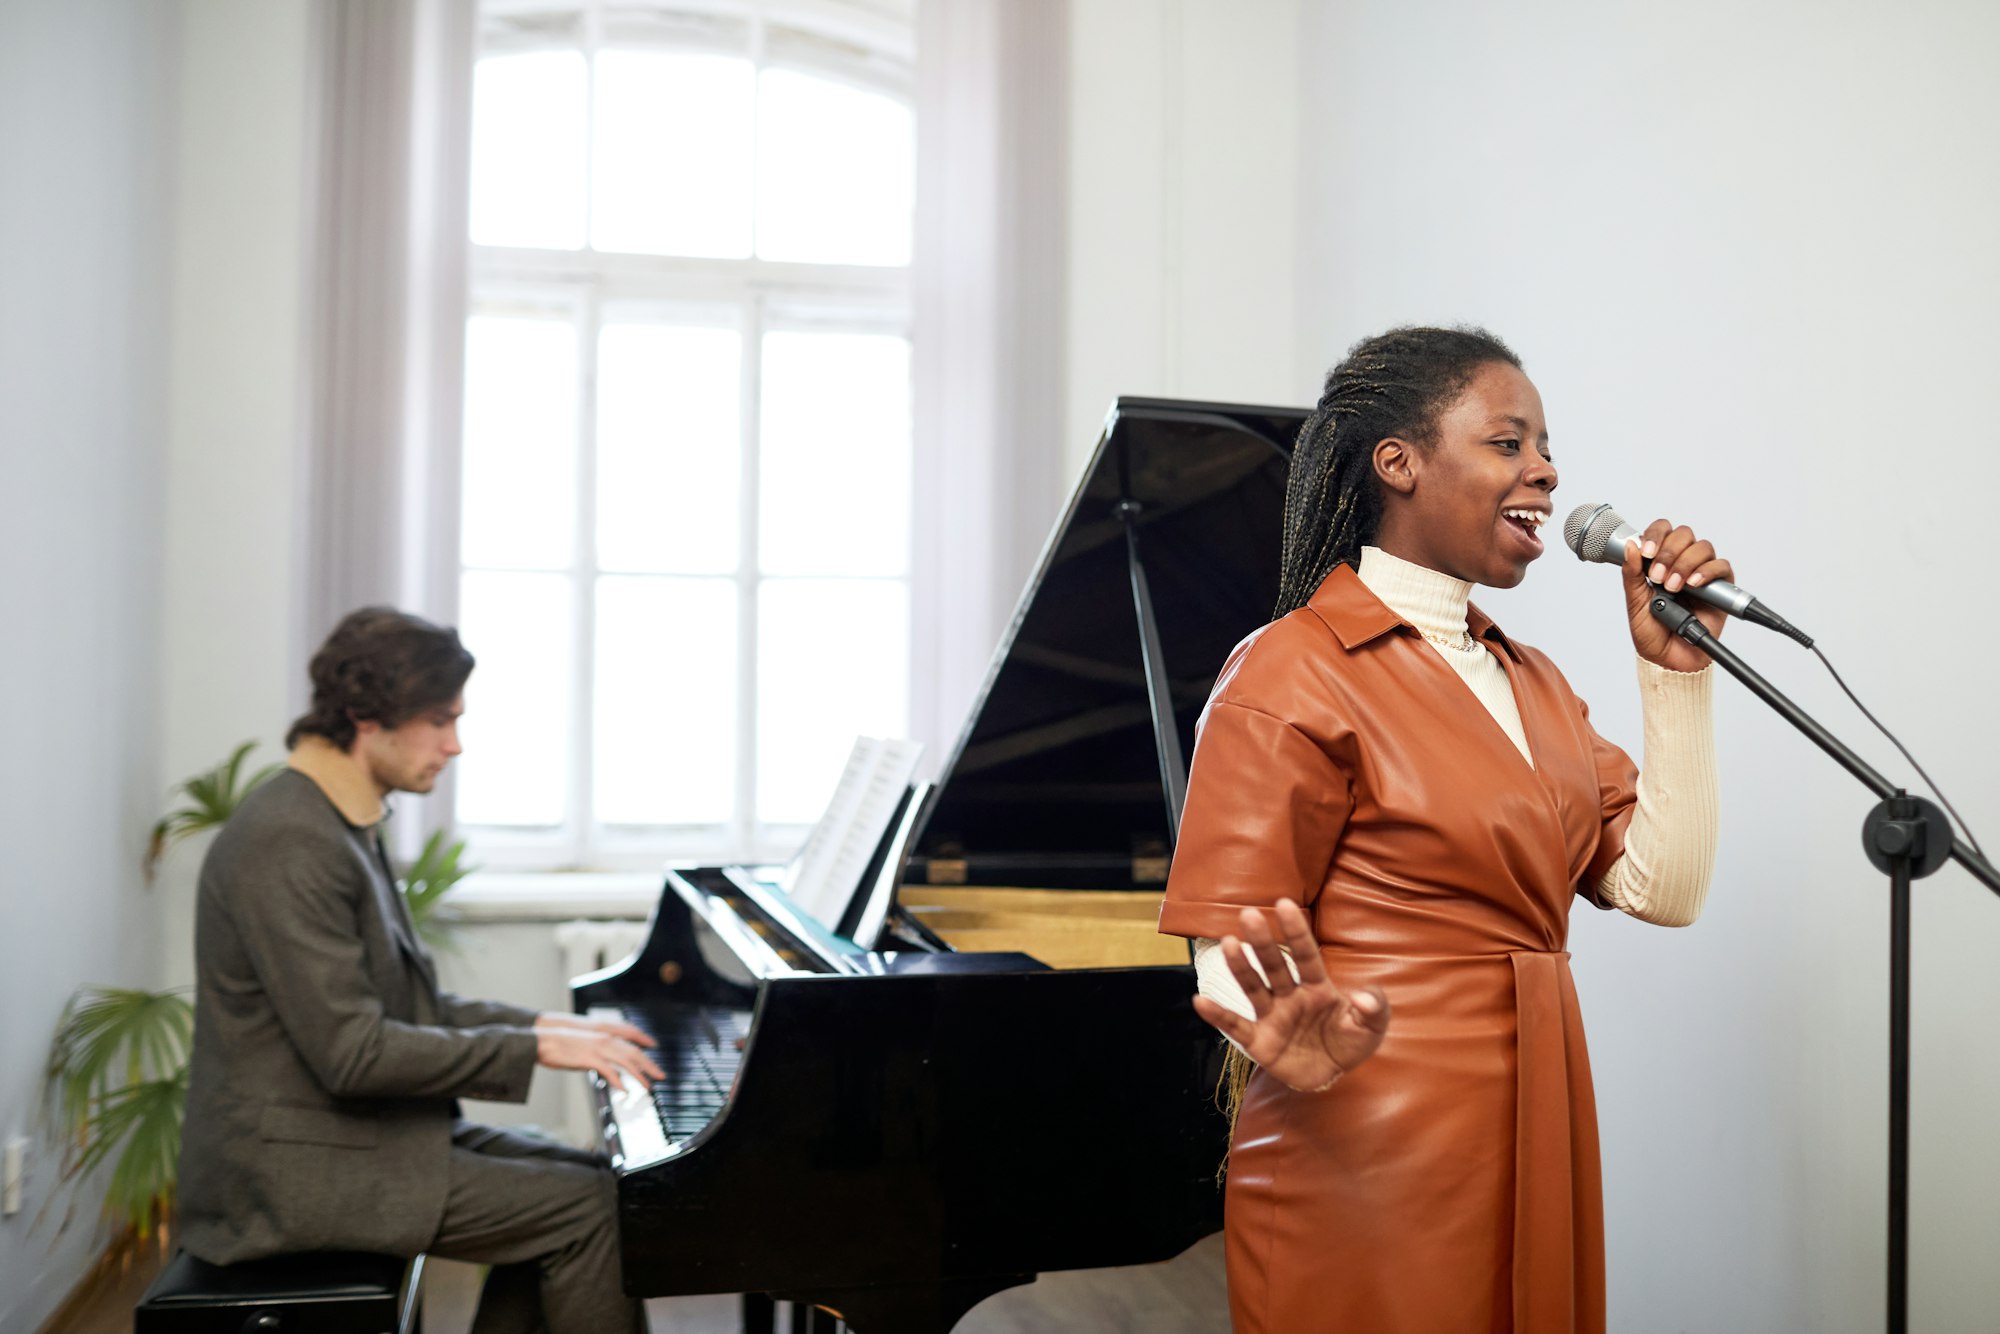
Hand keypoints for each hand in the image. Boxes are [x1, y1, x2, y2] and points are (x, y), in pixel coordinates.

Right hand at [534, 1016, 663, 1089]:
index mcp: (605, 1036)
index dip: (645, 1053)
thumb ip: (599, 1055)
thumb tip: (608, 1068)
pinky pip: (609, 1071)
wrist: (543, 1040)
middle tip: (661, 1076)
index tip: (654, 1061)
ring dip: (640, 1075)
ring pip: (626, 1062)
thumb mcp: (585, 1047)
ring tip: (648, 1086)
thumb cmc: (561, 1044)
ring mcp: (598, 1049)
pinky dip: (618, 1081)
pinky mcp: (589, 1059)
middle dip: (650, 1066)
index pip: (631, 1044)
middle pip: (634, 1053)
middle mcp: (606, 1040)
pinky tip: (624, 1089)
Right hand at [1192, 900, 1389, 1093]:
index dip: (1296, 933)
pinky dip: (1218, 1015)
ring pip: (1254, 988)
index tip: (1285, 905)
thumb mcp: (1372, 1027)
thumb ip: (1374, 1009)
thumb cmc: (1351, 1041)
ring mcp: (1273, 1017)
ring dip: (1241, 967)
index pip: (1306, 956)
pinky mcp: (1260, 1041)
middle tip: (1249, 914)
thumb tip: (1362, 997)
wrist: (1333, 1075)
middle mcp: (1291, 996)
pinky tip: (1200, 1002)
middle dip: (1263, 942)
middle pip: (1275, 966)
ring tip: (1229, 944)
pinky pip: (1236, 1026)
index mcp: (1318, 987)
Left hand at [1621, 519, 1735, 672]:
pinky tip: (1693, 584)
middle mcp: (1682, 563)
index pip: (1663, 531)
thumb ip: (1631, 574)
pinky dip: (1707, 572)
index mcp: (1660, 562)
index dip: (1656, 535)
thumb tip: (1630, 546)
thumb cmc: (1651, 632)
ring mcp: (1702, 574)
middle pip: (1684, 535)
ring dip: (1685, 564)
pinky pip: (1722, 567)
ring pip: (1702, 548)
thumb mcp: (1634, 601)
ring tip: (1673, 587)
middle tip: (1658, 576)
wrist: (1667, 658)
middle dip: (1669, 552)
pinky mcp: (1720, 589)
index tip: (1646, 553)